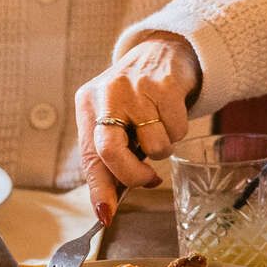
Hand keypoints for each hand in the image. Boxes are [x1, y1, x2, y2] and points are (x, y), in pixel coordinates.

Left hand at [74, 35, 200, 222]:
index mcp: (88, 105)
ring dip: (162, 149)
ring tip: (158, 129)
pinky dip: (178, 131)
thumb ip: (111, 159)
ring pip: (155, 146)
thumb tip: (108, 208)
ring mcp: (135, 87)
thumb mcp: (115, 121)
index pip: (90, 156)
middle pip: (111, 151)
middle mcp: (107, 94)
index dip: (99, 189)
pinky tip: (170, 114)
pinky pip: (177, 130)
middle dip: (134, 176)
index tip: (106, 215)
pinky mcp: (164, 84)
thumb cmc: (135, 99)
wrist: (163, 51)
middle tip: (148, 179)